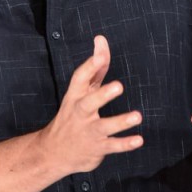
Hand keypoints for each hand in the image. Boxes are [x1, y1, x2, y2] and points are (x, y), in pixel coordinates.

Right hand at [39, 35, 142, 174]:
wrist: (53, 152)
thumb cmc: (73, 114)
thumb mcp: (81, 90)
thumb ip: (95, 66)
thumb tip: (101, 39)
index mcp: (75, 96)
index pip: (79, 79)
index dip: (89, 66)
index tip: (100, 54)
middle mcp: (80, 113)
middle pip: (89, 103)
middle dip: (102, 95)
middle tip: (119, 86)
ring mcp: (88, 131)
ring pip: (103, 126)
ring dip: (120, 122)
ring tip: (137, 116)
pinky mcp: (97, 147)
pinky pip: (112, 146)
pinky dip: (125, 144)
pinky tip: (138, 139)